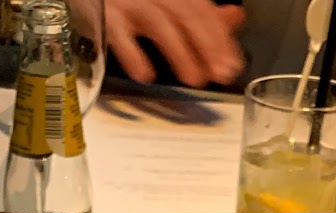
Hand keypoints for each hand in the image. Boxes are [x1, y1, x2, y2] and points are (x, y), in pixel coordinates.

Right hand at [106, 0, 244, 85]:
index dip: (219, 36)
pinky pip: (118, 35)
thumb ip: (199, 12)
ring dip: (180, 53)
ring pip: (159, 23)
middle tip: (220, 74)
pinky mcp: (102, 16)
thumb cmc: (128, 0)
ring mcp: (126, 2)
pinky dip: (133, 54)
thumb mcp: (166, 2)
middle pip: (185, 13)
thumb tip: (233, 18)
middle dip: (207, 44)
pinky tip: (145, 75)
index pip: (201, 8)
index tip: (232, 64)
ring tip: (195, 80)